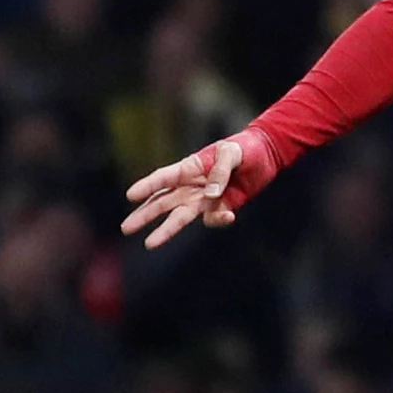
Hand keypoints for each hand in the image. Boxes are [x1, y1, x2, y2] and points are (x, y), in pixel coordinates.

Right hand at [122, 127, 279, 248]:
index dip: (147, 186)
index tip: (130, 195)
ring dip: (165, 230)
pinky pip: (213, 219)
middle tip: (125, 228)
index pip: (164, 178)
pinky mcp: (220, 208)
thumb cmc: (244, 148)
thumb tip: (210, 195)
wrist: (267, 157)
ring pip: (180, 216)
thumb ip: (220, 172)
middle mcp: (191, 186)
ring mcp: (204, 199)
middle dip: (145, 215)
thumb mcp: (231, 153)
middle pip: (163, 202)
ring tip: (149, 244)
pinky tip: (229, 216)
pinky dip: (218, 220)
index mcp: (189, 167)